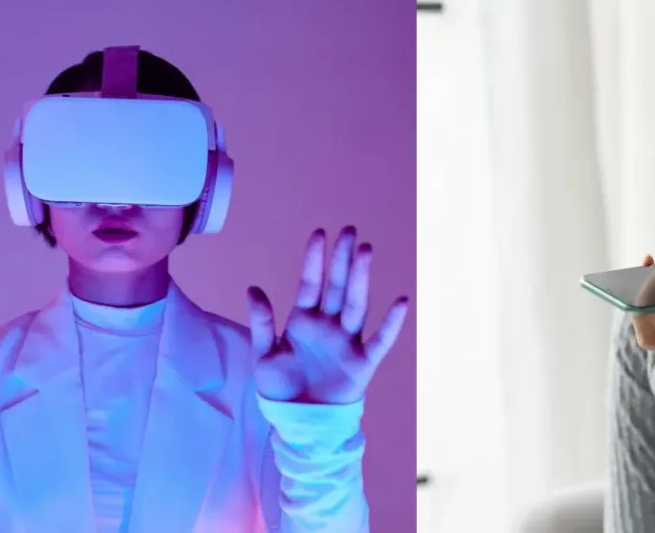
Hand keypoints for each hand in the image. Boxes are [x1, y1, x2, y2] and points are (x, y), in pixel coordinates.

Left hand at [249, 226, 408, 404]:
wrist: (300, 424)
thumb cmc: (281, 390)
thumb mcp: (264, 356)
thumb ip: (263, 323)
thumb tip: (253, 288)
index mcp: (304, 322)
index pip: (311, 284)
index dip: (314, 260)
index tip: (319, 234)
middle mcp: (329, 326)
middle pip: (337, 287)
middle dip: (342, 259)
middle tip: (350, 231)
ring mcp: (347, 342)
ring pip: (356, 304)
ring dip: (361, 278)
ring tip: (366, 251)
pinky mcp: (363, 363)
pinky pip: (380, 340)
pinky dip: (391, 323)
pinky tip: (400, 301)